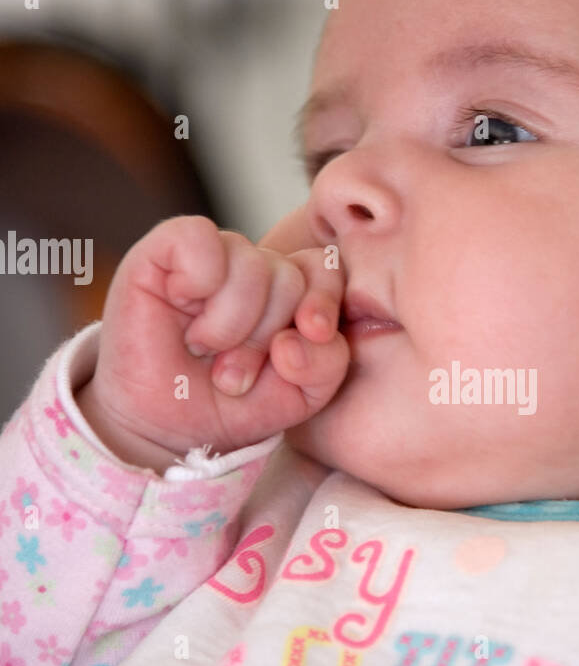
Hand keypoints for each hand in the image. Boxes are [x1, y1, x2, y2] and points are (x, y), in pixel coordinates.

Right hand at [77, 216, 348, 469]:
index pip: (324, 268)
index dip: (324, 301)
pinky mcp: (164, 249)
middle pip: (289, 274)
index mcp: (292, 292)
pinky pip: (199, 237)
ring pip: (250, 261)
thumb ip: (327, 362)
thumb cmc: (232, 406)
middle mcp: (253, 267)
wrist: (165, 429)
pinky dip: (198, 279)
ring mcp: (210, 255)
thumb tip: (305, 331)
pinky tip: (182, 306)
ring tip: (205, 351)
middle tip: (233, 375)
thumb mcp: (300, 394)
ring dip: (228, 324)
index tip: (312, 336)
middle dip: (263, 337)